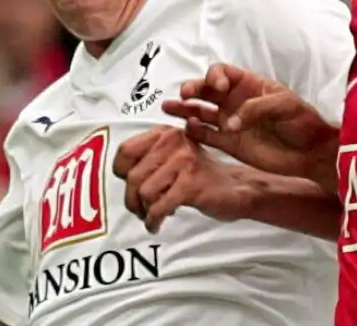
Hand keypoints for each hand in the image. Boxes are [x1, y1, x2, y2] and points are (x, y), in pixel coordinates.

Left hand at [113, 126, 256, 233]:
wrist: (236, 188)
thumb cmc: (199, 175)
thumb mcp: (172, 158)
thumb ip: (149, 159)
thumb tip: (120, 176)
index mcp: (165, 133)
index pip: (126, 151)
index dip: (121, 172)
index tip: (128, 184)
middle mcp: (173, 141)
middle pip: (133, 176)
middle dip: (132, 199)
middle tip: (139, 210)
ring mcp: (184, 161)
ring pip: (145, 192)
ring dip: (144, 211)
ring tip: (151, 215)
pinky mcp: (191, 183)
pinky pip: (160, 206)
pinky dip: (154, 220)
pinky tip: (157, 224)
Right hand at [161, 63, 339, 186]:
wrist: (311, 152)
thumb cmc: (302, 121)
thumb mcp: (284, 105)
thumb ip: (256, 108)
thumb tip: (230, 122)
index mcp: (248, 85)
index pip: (222, 73)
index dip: (215, 76)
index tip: (219, 86)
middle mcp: (234, 101)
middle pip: (205, 90)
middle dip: (192, 89)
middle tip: (184, 94)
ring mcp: (229, 122)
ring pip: (200, 111)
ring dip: (184, 108)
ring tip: (168, 107)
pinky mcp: (229, 143)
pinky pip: (206, 135)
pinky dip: (194, 132)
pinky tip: (187, 128)